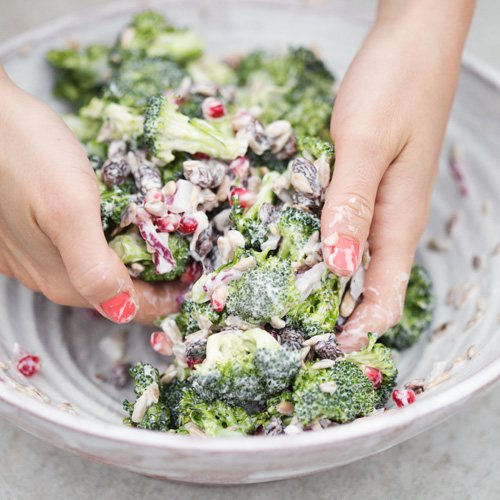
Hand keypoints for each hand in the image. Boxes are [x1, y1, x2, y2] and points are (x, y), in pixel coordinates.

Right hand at [0, 68, 184, 324]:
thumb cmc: (24, 153)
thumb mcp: (67, 208)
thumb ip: (93, 266)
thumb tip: (123, 312)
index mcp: (65, 279)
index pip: (131, 308)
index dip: (168, 300)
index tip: (199, 282)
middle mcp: (51, 276)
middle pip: (118, 292)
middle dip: (157, 281)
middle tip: (192, 259)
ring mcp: (39, 255)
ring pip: (102, 270)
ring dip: (137, 260)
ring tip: (168, 240)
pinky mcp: (33, 233)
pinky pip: (83, 248)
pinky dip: (113, 241)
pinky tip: (126, 222)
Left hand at [321, 0, 474, 351]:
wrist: (412, 40)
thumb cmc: (395, 86)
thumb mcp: (366, 145)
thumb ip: (352, 207)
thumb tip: (341, 267)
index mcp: (399, 221)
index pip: (383, 296)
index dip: (356, 330)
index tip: (317, 350)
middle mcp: (390, 221)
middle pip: (365, 286)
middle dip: (333, 314)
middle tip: (286, 331)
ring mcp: (377, 204)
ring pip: (352, 260)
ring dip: (323, 284)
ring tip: (281, 302)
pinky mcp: (362, 186)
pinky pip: (342, 229)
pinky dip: (319, 247)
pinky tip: (291, 249)